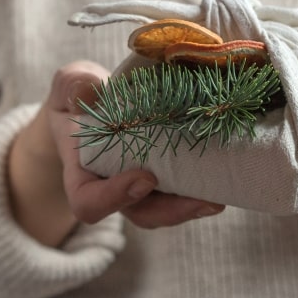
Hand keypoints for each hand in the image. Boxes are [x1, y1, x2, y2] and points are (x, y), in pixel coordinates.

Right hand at [8, 60, 223, 246]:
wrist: (97, 102)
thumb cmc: (80, 95)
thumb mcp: (70, 84)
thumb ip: (74, 86)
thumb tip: (90, 92)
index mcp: (83, 172)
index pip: (89, 201)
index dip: (115, 198)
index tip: (145, 177)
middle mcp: (114, 186)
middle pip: (140, 213)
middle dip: (172, 211)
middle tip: (202, 200)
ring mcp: (142, 185)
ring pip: (166, 209)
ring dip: (193, 206)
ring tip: (220, 196)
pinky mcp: (165, 175)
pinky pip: (182, 191)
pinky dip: (202, 187)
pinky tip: (226, 177)